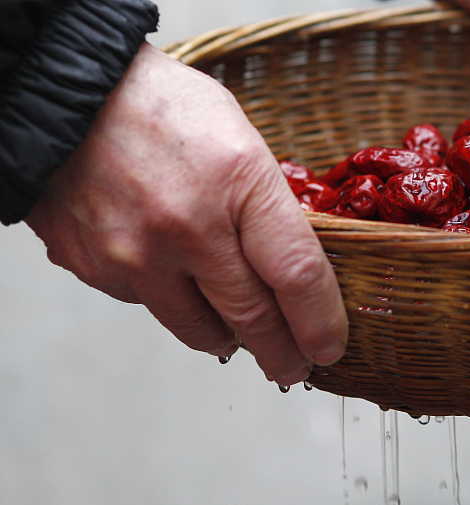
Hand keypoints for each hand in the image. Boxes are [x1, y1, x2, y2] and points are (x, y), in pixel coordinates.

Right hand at [25, 43, 348, 386]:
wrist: (63, 93)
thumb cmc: (163, 108)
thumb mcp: (241, 142)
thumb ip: (268, 208)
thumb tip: (294, 271)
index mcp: (238, 183)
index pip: (297, 275)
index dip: (320, 323)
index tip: (330, 347)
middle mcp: (188, 227)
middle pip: (253, 319)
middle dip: (282, 354)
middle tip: (295, 368)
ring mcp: (137, 253)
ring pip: (201, 329)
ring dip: (229, 339)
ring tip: (241, 337)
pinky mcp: (96, 268)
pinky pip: (151, 306)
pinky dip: (173, 301)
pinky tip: (175, 276)